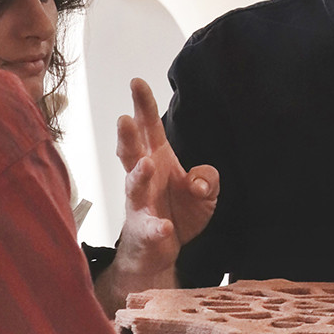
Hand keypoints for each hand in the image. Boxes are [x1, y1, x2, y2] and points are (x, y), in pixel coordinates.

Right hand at [105, 78, 217, 305]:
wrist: (160, 251)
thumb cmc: (178, 211)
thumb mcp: (205, 192)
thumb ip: (208, 179)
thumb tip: (200, 182)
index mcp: (158, 159)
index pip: (149, 128)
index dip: (142, 105)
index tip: (136, 82)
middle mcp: (145, 178)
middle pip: (132, 152)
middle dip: (128, 136)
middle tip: (125, 119)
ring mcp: (141, 205)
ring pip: (134, 187)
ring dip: (139, 176)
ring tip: (146, 164)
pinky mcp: (146, 231)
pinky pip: (151, 228)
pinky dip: (157, 227)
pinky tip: (164, 226)